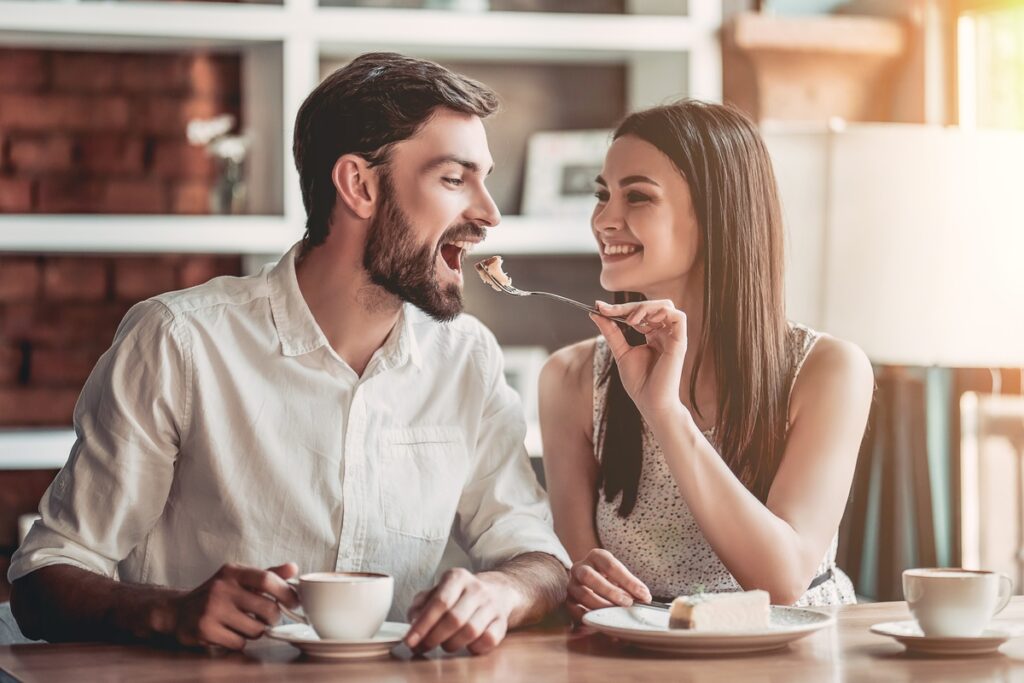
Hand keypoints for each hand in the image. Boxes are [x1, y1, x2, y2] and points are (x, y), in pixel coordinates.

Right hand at [167, 562, 298, 649]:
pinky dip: (241, 641)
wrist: (179, 611)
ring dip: (257, 631)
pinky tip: (231, 633)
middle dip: (274, 618)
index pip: (267, 579)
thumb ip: (268, 574)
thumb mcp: (240, 578)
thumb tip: (293, 568)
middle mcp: (221, 588)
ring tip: (247, 624)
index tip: (294, 602)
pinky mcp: (205, 630)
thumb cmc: (218, 593)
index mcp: (233, 572)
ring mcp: (211, 610)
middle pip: (267, 608)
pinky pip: (239, 642)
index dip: (286, 593)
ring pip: (255, 629)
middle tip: (270, 618)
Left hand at [404, 568, 514, 654]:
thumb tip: (413, 621)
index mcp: (457, 577)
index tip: (410, 641)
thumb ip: (421, 604)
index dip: (423, 624)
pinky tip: (466, 646)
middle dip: (434, 638)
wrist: (496, 591)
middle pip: (454, 619)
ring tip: (444, 645)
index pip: (439, 602)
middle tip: (423, 647)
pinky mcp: (502, 622)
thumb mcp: (438, 591)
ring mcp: (492, 605)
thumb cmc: (460, 595)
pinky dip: (474, 648)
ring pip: (471, 631)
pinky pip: (488, 640)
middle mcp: (476, 589)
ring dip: (452, 644)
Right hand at [566, 549, 650, 623]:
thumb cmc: (610, 579)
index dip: (628, 581)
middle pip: (590, 577)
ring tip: (616, 615)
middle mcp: (581, 567)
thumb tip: (645, 598)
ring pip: (582, 594)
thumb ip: (632, 586)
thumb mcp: (620, 577)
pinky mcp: (568, 600)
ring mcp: (572, 583)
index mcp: (597, 556)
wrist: (591, 582)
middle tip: (628, 603)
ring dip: (601, 606)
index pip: (611, 566)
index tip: (643, 595)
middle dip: (610, 592)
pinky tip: (599, 623)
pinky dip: (587, 617)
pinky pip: (574, 609)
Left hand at [591, 299, 687, 420]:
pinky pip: (678, 316)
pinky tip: (643, 322)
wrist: (650, 403)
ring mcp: (673, 337)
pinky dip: (661, 312)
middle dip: (629, 305)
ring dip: (645, 307)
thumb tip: (595, 313)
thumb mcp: (620, 352)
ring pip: (665, 306)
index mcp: (653, 335)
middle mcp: (664, 333)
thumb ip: (611, 332)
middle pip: (652, 305)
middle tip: (608, 310)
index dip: (621, 308)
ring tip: (629, 321)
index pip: (640, 312)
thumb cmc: (639, 383)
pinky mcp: (680, 342)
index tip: (599, 307)